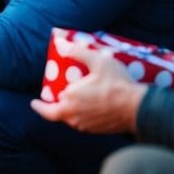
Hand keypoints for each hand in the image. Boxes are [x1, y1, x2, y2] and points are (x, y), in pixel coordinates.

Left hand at [29, 41, 144, 133]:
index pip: (47, 109)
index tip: (35, 103)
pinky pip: (85, 123)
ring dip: (71, 110)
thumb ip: (78, 52)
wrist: (139, 108)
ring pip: (72, 118)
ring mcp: (87, 126)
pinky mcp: (98, 131)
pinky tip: (91, 106)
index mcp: (69, 101)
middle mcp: (74, 117)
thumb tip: (60, 42)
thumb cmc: (117, 84)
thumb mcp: (98, 62)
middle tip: (59, 96)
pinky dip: (83, 115)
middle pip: (60, 112)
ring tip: (78, 98)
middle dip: (57, 105)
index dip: (40, 107)